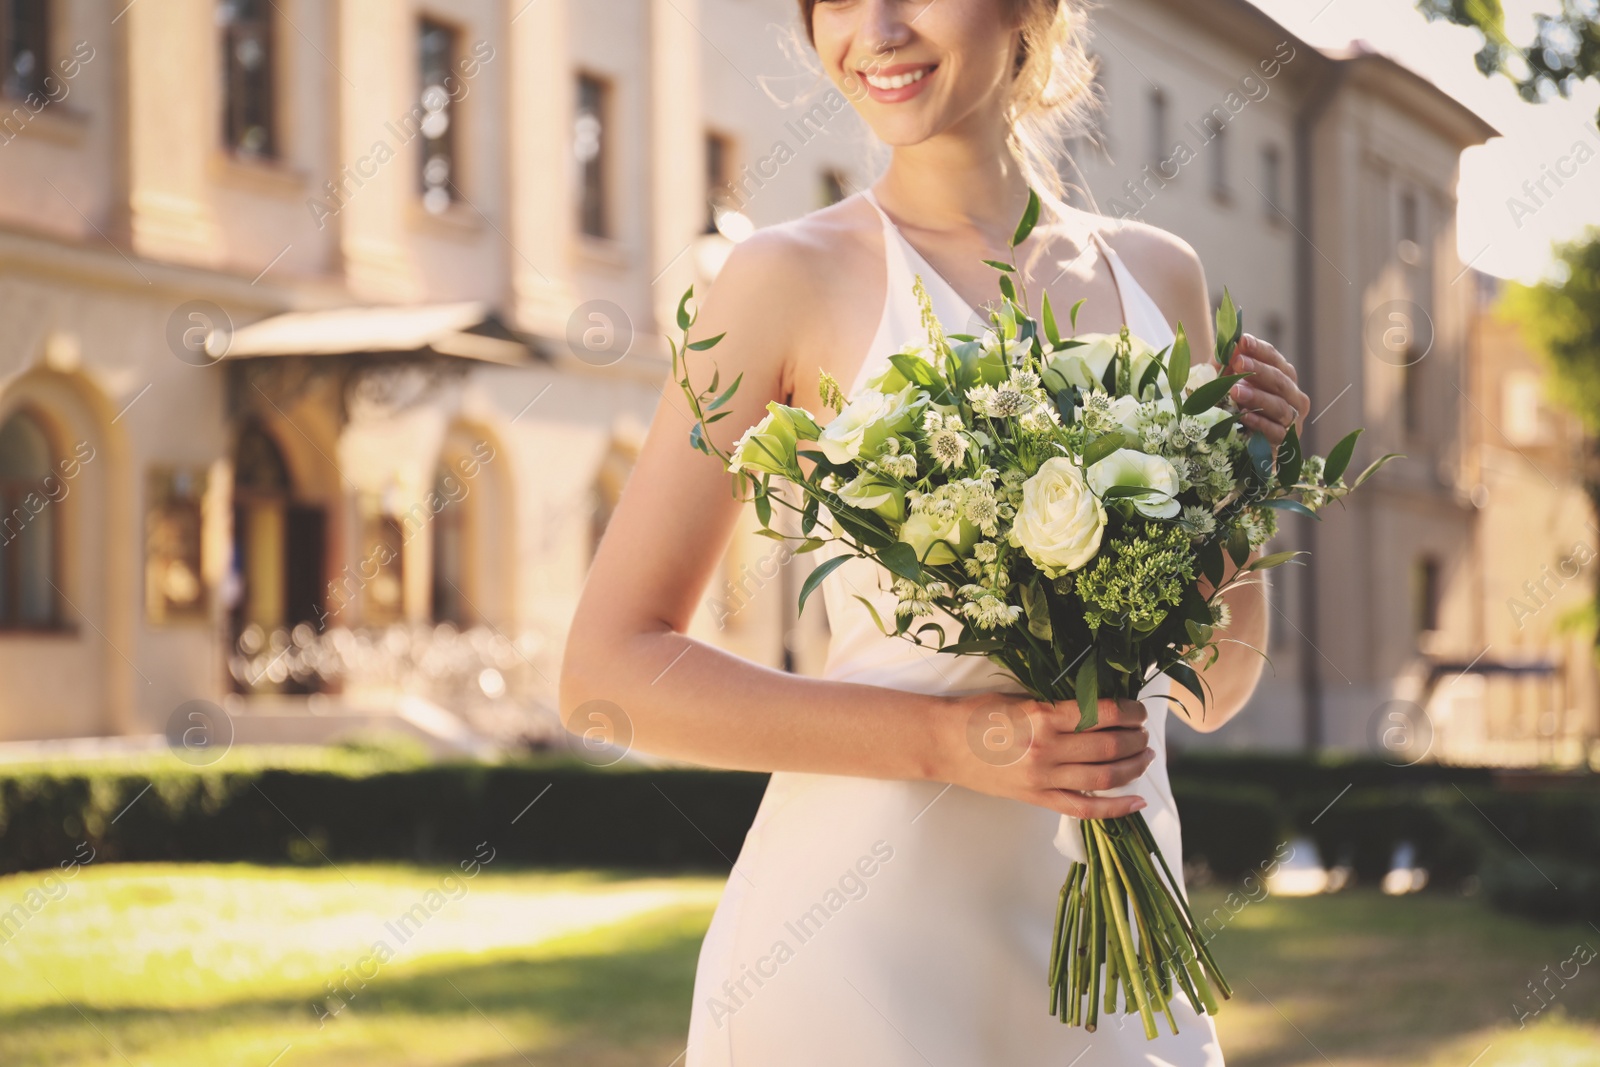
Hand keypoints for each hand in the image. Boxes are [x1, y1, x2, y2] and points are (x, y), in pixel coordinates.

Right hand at [936, 694, 1153, 819]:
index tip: (1138, 710)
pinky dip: (1115, 808)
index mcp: (1043, 715)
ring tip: (1145, 757)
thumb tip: (1101, 705)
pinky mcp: (1037, 797)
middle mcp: (1047, 748)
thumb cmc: (977, 713)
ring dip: (1133, 767)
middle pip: (1110, 745)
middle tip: (1144, 733)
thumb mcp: (1021, 696)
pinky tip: (1137, 801)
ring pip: (1105, 777)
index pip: (1103, 713)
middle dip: (1137, 738)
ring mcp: (1043, 777)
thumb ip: (1059, 703)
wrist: (943, 742)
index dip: (1130, 711)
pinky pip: (1084, 808)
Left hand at [1225, 333, 1310, 447]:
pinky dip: (1260, 422)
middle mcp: (1293, 396)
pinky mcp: (1284, 442)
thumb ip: (1227, 365)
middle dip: (1259, 370)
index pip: (1274, 359)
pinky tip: (1245, 416)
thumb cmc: (1234, 408)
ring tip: (1235, 390)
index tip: (1242, 341)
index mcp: (1282, 377)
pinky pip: (1275, 431)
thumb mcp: (1226, 384)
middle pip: (1280, 380)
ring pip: (1280, 406)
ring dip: (1258, 396)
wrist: (1240, 446)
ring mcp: (1291, 420)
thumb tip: (1228, 345)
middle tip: (1238, 362)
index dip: (1260, 349)